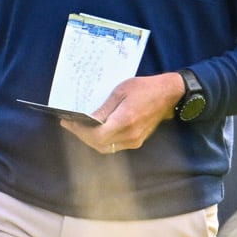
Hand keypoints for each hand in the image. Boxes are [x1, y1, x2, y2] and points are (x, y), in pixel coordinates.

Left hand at [61, 72, 185, 154]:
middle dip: (82, 136)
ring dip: (91, 139)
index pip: (96, 135)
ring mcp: (134, 141)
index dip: (80, 131)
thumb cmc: (144, 88)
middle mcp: (130, 135)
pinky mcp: (136, 141)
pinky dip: (102, 140)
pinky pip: (114, 145)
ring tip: (80, 127)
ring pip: (106, 147)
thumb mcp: (120, 92)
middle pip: (99, 145)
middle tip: (70, 124)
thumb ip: (103, 109)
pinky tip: (95, 130)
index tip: (68, 122)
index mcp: (125, 121)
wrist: (167, 95)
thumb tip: (87, 120)